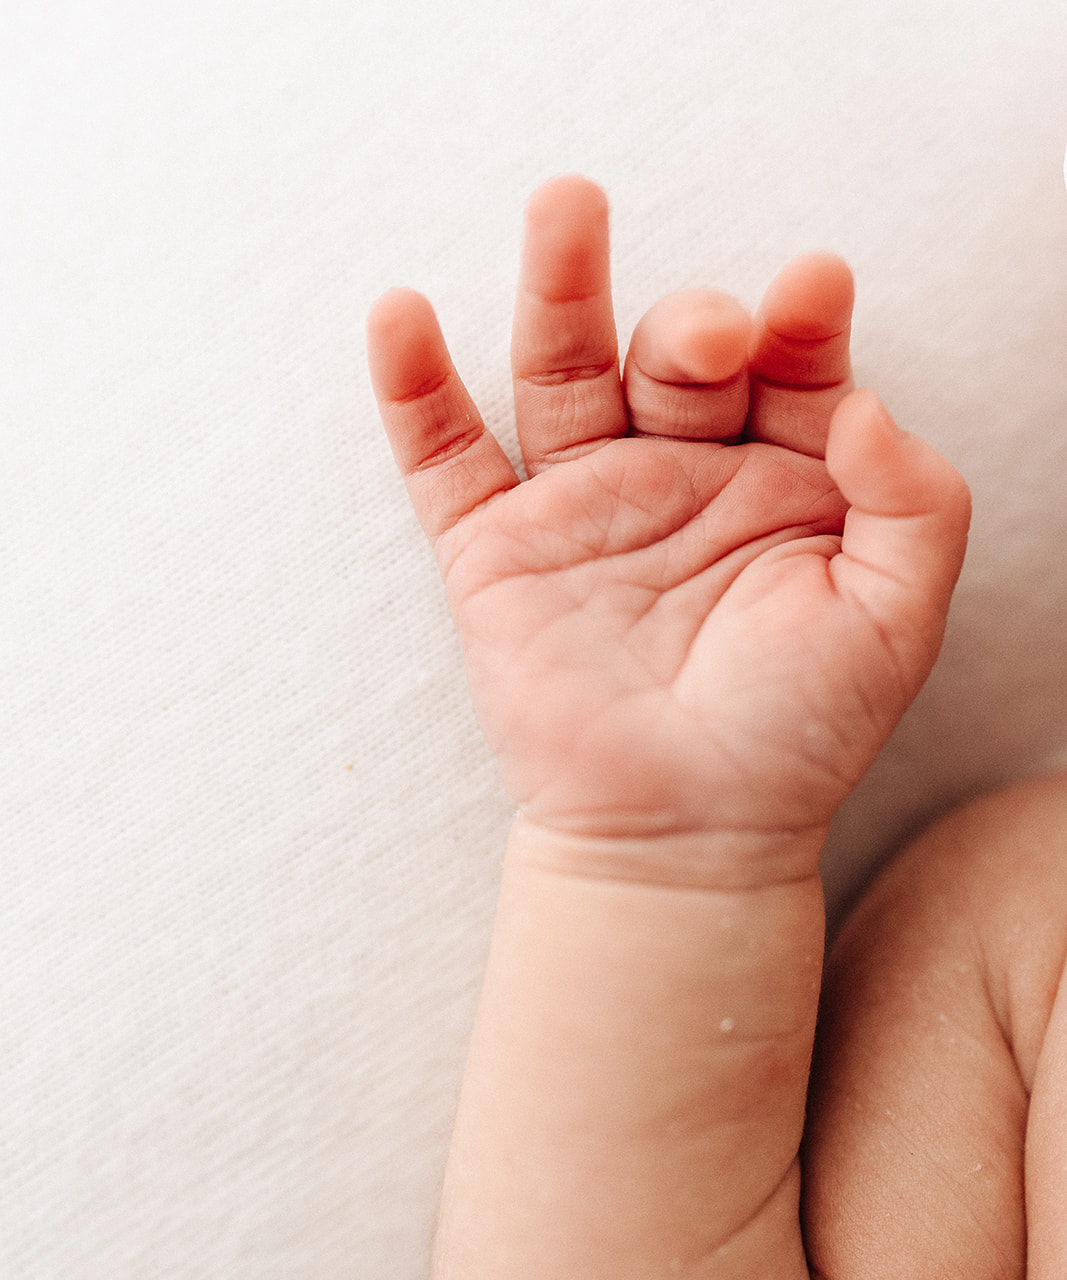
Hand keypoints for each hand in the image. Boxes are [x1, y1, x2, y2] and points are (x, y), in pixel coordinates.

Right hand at [368, 177, 969, 854]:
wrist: (687, 836)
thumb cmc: (796, 733)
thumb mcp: (895, 618)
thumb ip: (914, 503)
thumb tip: (869, 402)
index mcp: (781, 477)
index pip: (792, 365)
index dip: (802, 322)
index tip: (812, 293)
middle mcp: (679, 472)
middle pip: (676, 354)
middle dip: (694, 326)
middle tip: (711, 336)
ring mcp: (582, 503)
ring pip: (561, 373)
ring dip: (560, 289)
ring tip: (565, 208)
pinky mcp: (495, 549)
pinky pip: (445, 459)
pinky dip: (416, 392)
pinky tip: (399, 315)